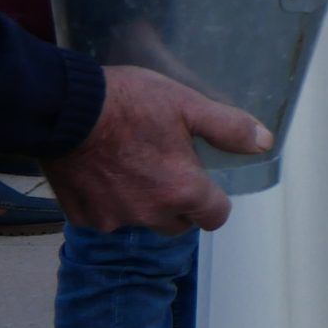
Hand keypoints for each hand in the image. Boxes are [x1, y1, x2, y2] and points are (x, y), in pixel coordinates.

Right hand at [40, 65, 271, 234]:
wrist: (64, 109)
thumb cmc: (130, 103)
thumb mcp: (189, 106)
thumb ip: (229, 128)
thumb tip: (263, 142)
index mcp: (182, 190)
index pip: (215, 217)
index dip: (214, 201)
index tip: (204, 180)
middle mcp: (149, 213)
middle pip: (178, 223)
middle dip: (180, 203)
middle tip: (168, 168)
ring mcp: (112, 218)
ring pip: (141, 220)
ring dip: (143, 203)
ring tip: (133, 166)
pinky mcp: (81, 217)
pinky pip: (106, 217)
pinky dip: (109, 201)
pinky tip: (104, 172)